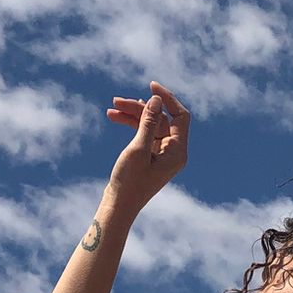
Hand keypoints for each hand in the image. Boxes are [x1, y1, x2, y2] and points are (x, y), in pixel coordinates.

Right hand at [104, 80, 187, 215]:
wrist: (118, 207)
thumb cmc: (129, 182)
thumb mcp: (138, 149)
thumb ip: (148, 123)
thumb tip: (157, 100)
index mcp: (178, 152)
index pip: (180, 116)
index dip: (168, 99)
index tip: (151, 85)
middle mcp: (173, 153)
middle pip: (162, 119)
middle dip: (140, 108)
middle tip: (117, 101)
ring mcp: (161, 155)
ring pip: (150, 125)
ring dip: (133, 115)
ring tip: (112, 108)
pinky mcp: (149, 156)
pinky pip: (144, 134)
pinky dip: (131, 125)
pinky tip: (116, 116)